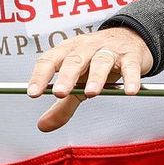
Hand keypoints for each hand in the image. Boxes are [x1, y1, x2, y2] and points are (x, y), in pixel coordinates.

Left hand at [27, 27, 153, 131]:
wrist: (130, 38)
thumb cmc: (98, 61)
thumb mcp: (79, 82)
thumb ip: (62, 104)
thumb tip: (43, 125)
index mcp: (69, 51)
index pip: (50, 60)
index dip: (40, 76)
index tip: (33, 93)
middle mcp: (87, 47)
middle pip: (74, 60)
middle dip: (66, 76)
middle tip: (60, 93)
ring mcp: (109, 50)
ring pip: (101, 61)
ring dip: (96, 77)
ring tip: (91, 93)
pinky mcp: (131, 56)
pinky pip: (130, 66)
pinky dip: (130, 78)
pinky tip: (130, 90)